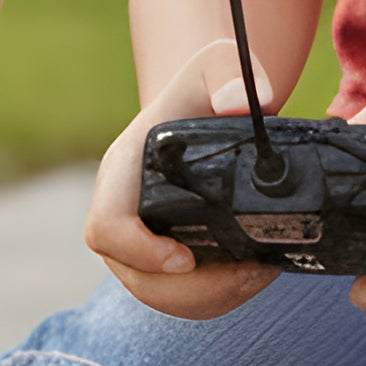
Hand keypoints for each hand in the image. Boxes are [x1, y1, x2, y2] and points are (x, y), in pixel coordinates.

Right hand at [85, 40, 286, 320]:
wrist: (208, 108)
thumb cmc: (209, 87)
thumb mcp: (218, 66)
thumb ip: (230, 74)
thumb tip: (239, 103)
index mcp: (124, 171)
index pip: (106, 227)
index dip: (139, 251)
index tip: (186, 257)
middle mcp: (122, 212)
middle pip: (135, 277)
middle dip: (192, 290)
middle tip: (248, 271)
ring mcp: (139, 242)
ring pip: (160, 296)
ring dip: (211, 298)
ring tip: (259, 272)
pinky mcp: (164, 260)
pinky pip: (181, 299)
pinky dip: (218, 299)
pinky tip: (255, 274)